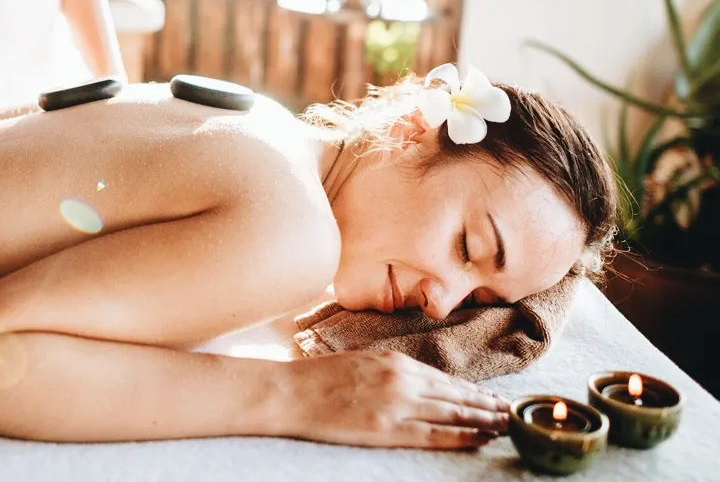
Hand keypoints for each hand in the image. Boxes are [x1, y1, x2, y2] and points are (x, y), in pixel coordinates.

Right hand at [284, 351, 510, 448]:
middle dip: (487, 405)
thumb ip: (389, 371)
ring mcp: (396, 404)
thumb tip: (415, 383)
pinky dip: (462, 435)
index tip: (492, 398)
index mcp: (394, 361)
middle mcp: (402, 379)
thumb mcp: (360, 363)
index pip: (444, 380)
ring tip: (506, 425)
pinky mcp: (387, 428)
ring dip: (484, 420)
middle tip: (512, 413)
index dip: (473, 391)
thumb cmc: (316, 379)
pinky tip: (481, 438)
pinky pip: (434, 433)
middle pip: (456, 395)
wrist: (288, 391)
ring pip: (453, 412)